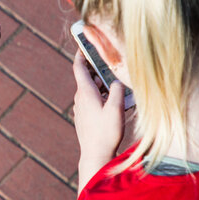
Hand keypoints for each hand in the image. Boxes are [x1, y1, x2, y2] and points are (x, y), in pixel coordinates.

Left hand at [72, 50, 124, 191]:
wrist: (95, 155)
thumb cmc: (105, 132)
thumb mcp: (115, 108)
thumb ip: (117, 90)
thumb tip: (116, 81)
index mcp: (85, 93)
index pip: (79, 67)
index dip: (82, 54)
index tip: (84, 43)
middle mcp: (80, 98)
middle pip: (88, 77)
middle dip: (100, 69)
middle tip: (113, 63)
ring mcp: (82, 108)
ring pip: (92, 89)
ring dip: (104, 85)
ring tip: (119, 84)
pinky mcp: (86, 117)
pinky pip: (94, 101)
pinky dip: (103, 96)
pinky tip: (117, 101)